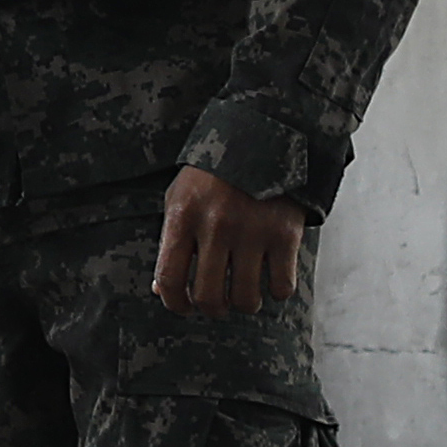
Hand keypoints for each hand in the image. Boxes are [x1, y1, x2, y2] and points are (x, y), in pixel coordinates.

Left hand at [155, 167, 307, 316]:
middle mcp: (215, 226)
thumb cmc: (215, 175)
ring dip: (245, 305)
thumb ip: (170, 242)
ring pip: (246, 299)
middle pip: (208, 296)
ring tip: (246, 295)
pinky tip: (273, 279)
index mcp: (183, 216)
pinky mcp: (285, 234)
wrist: (263, 137)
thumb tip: (161, 290)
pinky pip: (282, 286)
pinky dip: (278, 291)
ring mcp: (252, 230)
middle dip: (213, 309)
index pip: (169, 278)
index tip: (184, 307)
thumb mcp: (181, 198)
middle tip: (219, 305)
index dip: (174, 303)